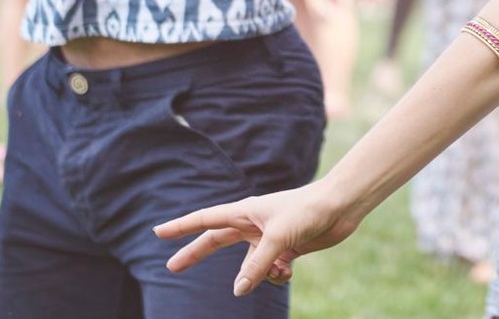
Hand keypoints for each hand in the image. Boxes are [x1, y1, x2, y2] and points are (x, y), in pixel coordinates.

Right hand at [156, 184, 354, 297]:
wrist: (341, 206)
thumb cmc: (308, 210)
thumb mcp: (278, 239)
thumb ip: (256, 266)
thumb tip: (238, 291)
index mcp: (245, 212)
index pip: (205, 220)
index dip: (181, 227)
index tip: (158, 232)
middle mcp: (253, 225)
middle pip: (216, 242)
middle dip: (196, 254)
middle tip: (171, 266)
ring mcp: (268, 238)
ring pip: (249, 266)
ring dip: (258, 275)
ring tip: (280, 266)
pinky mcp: (285, 249)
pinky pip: (269, 272)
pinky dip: (276, 276)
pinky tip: (290, 268)